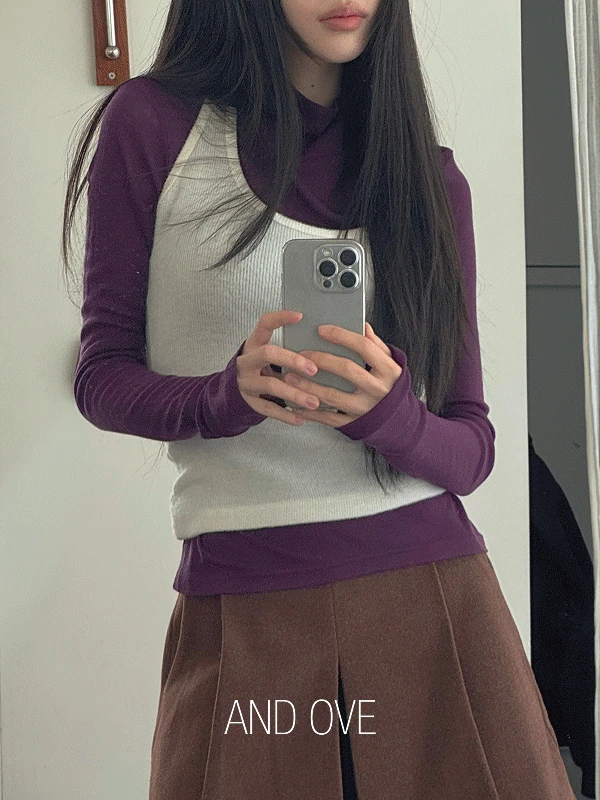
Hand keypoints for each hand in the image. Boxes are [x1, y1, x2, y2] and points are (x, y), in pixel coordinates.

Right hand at [236, 310, 325, 426]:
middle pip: (268, 353)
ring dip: (295, 393)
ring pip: (270, 385)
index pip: (264, 324)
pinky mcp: (249, 401)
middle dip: (292, 360)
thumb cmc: (262, 368)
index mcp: (254, 344)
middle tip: (314, 369)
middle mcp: (247, 361)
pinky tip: (301, 418)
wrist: (234, 390)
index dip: (280, 318)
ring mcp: (246, 382)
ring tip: (314, 402)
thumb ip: (288, 349)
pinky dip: (286, 415)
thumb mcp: (269, 355)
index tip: (300, 316)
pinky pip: (268, 408)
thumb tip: (324, 346)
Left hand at [284, 322, 402, 427]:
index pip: (364, 347)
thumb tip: (363, 326)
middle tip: (300, 354)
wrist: (399, 420)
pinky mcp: (354, 423)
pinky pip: (328, 417)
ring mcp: (365, 408)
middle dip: (321, 359)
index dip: (341, 336)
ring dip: (308, 386)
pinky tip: (296, 403)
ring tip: (290, 377)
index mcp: (388, 370)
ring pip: (332, 395)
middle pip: (346, 369)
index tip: (322, 330)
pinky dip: (310, 412)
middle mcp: (377, 389)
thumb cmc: (390, 386)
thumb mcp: (390, 363)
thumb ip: (376, 345)